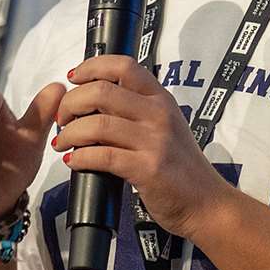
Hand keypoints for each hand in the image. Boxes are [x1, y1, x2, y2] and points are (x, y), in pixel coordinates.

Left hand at [52, 54, 236, 238]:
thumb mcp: (165, 126)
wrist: (206, 203)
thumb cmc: (180, 166)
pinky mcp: (148, 168)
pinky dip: (80, 157)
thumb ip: (137, 109)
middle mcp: (159, 114)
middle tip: (63, 119)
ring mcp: (155, 141)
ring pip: (97, 124)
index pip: (123, 66)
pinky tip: (74, 161)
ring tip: (63, 142)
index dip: (91, 67)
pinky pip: (102, 156)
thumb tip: (93, 97)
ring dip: (70, 133)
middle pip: (101, 91)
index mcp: (161, 99)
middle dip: (71, 103)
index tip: (73, 78)